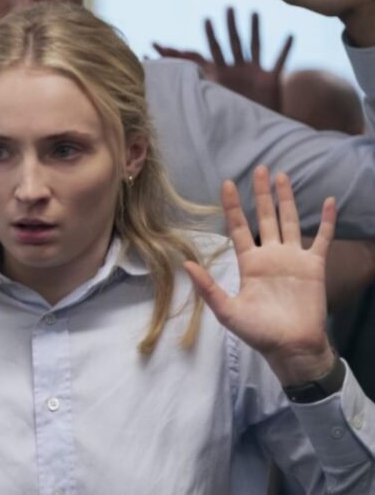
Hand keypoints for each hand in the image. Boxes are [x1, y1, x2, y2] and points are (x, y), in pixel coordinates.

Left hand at [153, 8, 292, 111]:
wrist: (251, 131)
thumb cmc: (228, 118)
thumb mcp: (210, 100)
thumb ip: (196, 89)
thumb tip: (172, 81)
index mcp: (221, 74)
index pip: (214, 50)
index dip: (209, 36)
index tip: (206, 19)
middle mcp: (238, 70)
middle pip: (234, 43)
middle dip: (230, 25)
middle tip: (228, 7)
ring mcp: (255, 73)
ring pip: (255, 46)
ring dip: (255, 30)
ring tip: (254, 12)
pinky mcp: (271, 80)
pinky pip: (279, 62)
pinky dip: (285, 49)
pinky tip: (290, 35)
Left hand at [183, 166, 336, 385]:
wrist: (291, 347)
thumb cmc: (258, 331)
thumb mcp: (226, 310)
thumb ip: (208, 287)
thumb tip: (186, 264)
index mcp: (249, 263)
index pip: (239, 227)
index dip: (233, 206)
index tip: (226, 183)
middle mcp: (270, 255)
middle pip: (265, 216)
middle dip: (261, 193)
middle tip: (259, 168)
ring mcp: (293, 258)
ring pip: (289, 220)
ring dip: (287, 199)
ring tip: (282, 176)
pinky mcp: (314, 266)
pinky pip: (321, 238)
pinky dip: (327, 220)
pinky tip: (330, 201)